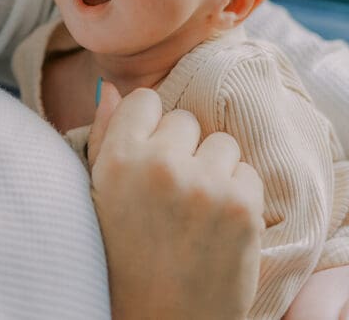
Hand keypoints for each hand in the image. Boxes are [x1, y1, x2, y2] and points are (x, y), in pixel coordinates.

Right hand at [87, 81, 263, 319]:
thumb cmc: (125, 259)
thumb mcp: (100, 197)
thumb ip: (106, 137)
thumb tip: (112, 89)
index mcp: (117, 159)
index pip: (146, 100)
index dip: (150, 129)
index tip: (150, 160)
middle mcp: (160, 165)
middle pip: (186, 120)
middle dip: (183, 151)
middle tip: (173, 196)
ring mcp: (205, 184)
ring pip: (222, 144)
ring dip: (215, 170)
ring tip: (197, 212)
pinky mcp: (241, 206)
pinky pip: (248, 172)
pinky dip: (239, 195)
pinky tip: (218, 226)